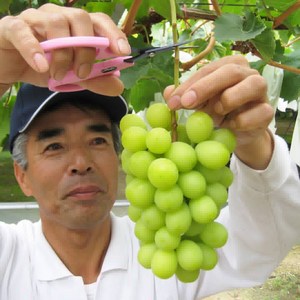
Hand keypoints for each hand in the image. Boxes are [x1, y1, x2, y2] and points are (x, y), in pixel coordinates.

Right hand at [0, 4, 130, 95]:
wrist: (10, 68)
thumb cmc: (44, 66)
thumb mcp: (73, 76)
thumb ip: (95, 80)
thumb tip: (118, 86)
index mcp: (75, 26)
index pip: (99, 21)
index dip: (113, 33)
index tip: (123, 52)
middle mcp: (58, 16)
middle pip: (80, 18)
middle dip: (86, 48)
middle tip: (82, 73)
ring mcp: (34, 19)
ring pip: (55, 22)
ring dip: (62, 53)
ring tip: (59, 75)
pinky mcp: (11, 27)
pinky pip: (22, 31)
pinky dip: (34, 49)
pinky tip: (42, 67)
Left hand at [163, 55, 273, 168]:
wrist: (238, 133)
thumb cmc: (218, 112)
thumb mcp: (199, 104)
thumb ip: (184, 97)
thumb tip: (167, 94)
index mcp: (229, 66)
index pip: (208, 70)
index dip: (189, 85)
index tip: (173, 101)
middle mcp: (248, 74)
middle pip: (230, 71)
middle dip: (205, 87)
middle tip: (187, 103)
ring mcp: (261, 91)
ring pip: (252, 85)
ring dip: (229, 100)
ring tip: (216, 112)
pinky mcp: (268, 111)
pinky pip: (258, 113)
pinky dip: (240, 121)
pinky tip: (230, 126)